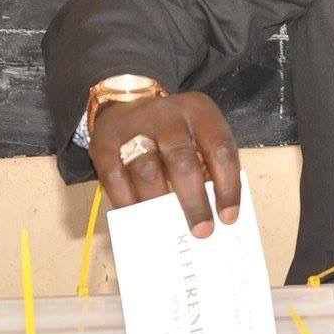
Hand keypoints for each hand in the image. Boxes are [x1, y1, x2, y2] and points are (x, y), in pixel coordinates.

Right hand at [88, 91, 241, 236]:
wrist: (127, 102)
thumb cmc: (173, 131)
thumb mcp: (198, 134)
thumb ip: (208, 166)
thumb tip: (212, 215)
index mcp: (199, 111)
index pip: (220, 149)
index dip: (228, 186)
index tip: (228, 217)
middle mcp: (168, 115)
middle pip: (182, 160)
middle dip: (194, 201)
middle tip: (201, 231)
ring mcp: (134, 126)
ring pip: (148, 169)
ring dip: (160, 204)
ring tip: (168, 229)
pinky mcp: (105, 142)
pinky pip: (115, 176)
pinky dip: (127, 200)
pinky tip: (137, 216)